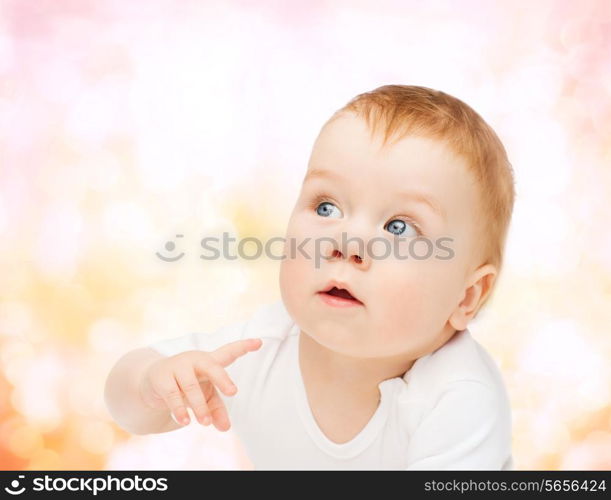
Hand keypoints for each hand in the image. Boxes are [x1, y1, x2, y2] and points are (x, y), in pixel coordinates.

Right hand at [139, 338, 261, 430]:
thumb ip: (217, 410)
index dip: (243, 347)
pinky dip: (179, 409)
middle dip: (222, 378)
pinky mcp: (162, 377)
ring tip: (205, 422)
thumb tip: (226, 428)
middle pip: (211, 366)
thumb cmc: (187, 386)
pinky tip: (185, 421)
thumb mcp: (205, 396)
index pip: (228, 352)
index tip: (260, 341)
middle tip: (233, 392)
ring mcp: (177, 366)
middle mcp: (195, 360)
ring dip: (199, 405)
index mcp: (209, 361)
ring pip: (191, 385)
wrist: (152, 381)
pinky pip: (172, 394)